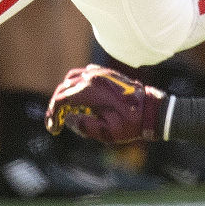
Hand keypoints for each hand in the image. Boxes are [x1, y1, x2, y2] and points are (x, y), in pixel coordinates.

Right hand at [46, 65, 166, 143]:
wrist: (152, 110)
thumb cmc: (130, 123)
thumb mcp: (105, 132)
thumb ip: (83, 126)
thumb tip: (68, 118)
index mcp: (90, 91)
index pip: (61, 99)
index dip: (52, 114)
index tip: (53, 128)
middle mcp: (93, 78)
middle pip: (64, 87)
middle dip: (57, 105)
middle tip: (57, 122)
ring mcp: (101, 73)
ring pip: (72, 78)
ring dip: (66, 92)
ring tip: (68, 110)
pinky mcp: (108, 73)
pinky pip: (85, 73)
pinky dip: (77, 84)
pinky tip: (81, 98)